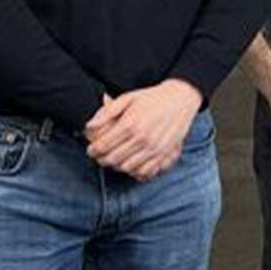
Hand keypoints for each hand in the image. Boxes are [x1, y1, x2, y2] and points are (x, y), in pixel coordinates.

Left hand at [85, 79, 201, 180]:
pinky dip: (134, 171)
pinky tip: (131, 163)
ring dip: (117, 166)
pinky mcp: (164, 153)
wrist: (181, 98)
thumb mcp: (127, 98)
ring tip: (115, 158)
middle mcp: (142, 138)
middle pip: (112, 159)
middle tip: (101, 155)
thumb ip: (106, 112)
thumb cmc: (152, 98)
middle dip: (102, 159)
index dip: (93, 150)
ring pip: (126, 168)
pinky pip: (145, 171)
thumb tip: (89, 127)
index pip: (102, 146)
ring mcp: (154, 148)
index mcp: (130, 124)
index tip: (92, 149)